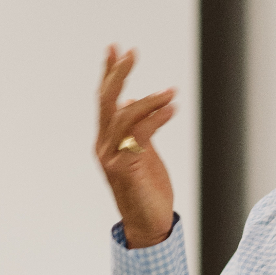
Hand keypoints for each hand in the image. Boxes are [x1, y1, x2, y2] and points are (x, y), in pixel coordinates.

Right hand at [95, 46, 176, 248]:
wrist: (148, 226)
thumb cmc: (146, 190)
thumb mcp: (141, 153)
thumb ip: (136, 128)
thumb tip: (131, 100)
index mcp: (107, 140)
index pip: (105, 100)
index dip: (108, 73)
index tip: (115, 49)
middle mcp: (104, 146)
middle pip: (107, 102)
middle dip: (118, 74)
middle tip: (132, 52)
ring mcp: (112, 158)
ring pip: (124, 116)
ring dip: (149, 99)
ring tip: (171, 91)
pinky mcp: (125, 170)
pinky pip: (139, 136)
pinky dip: (155, 119)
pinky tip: (171, 109)